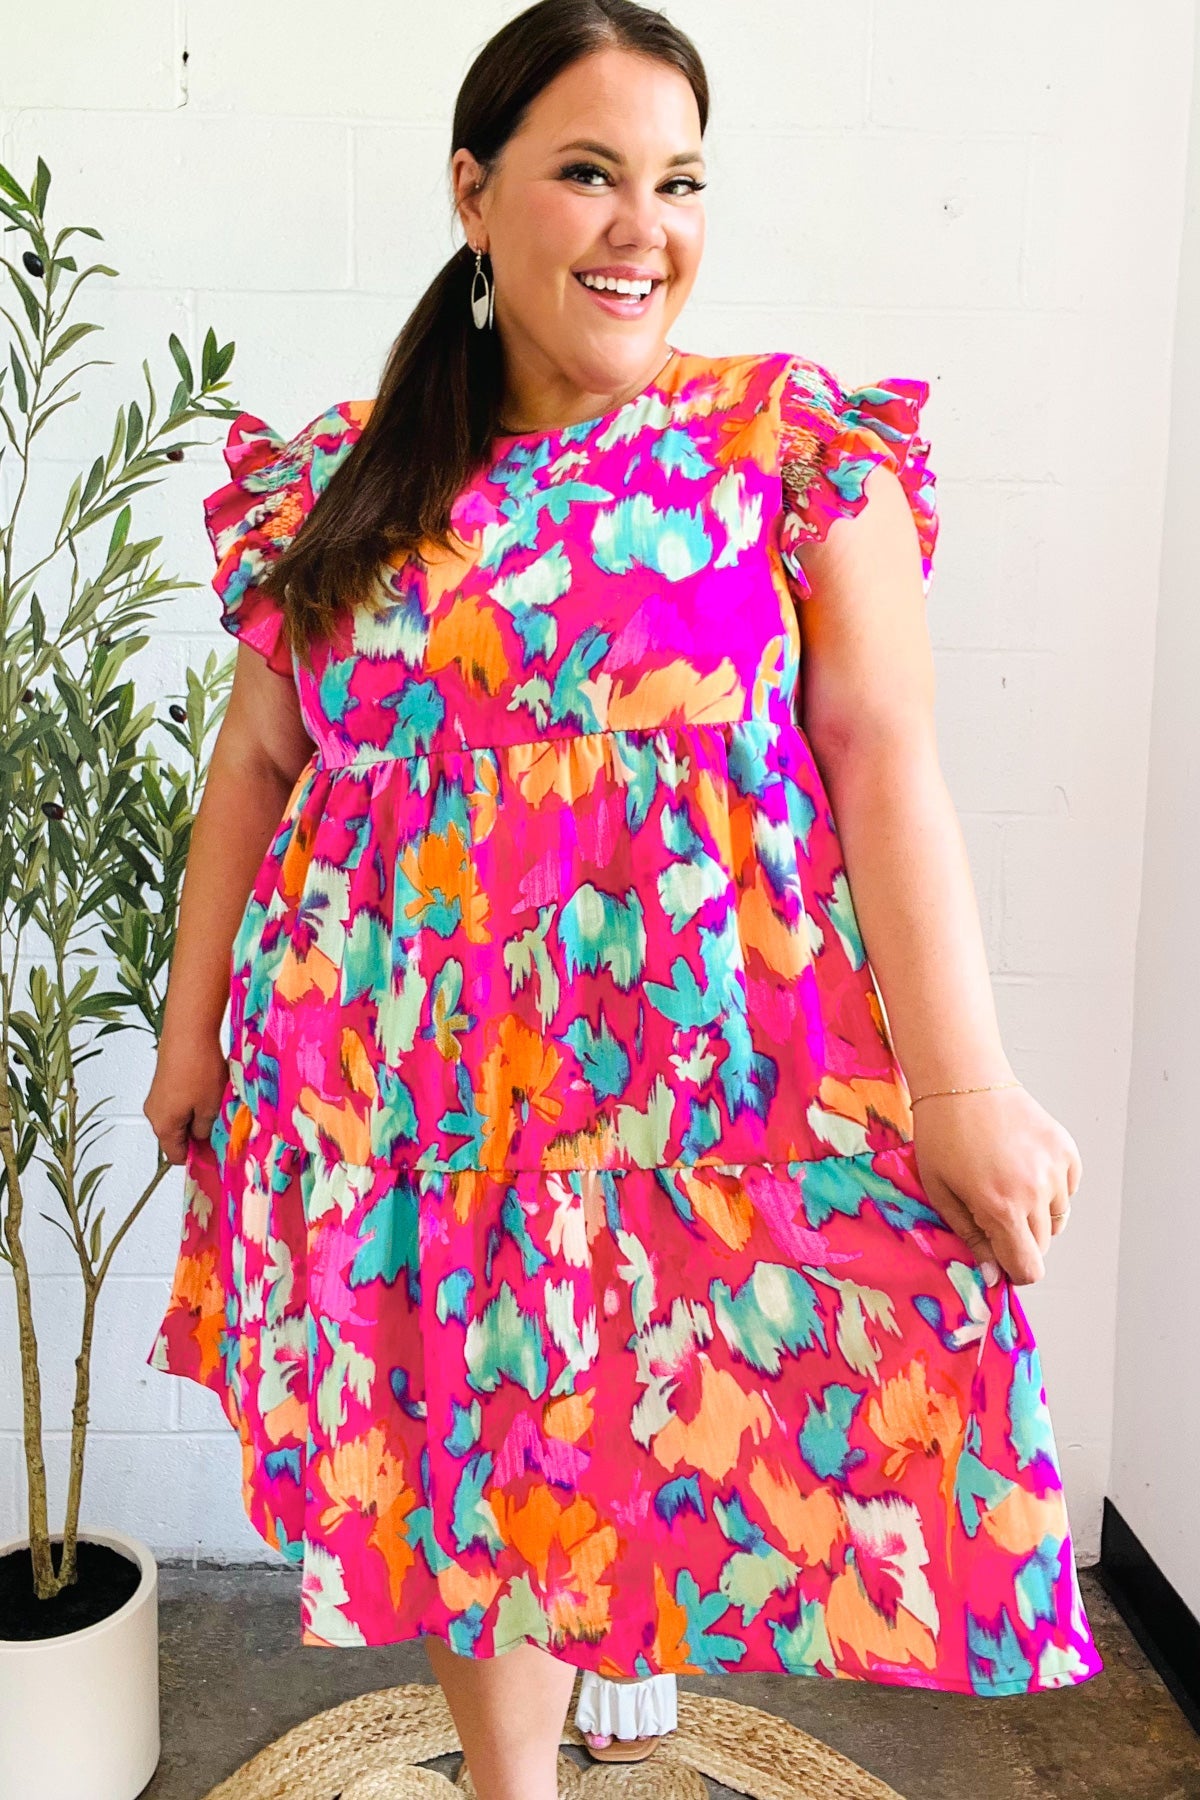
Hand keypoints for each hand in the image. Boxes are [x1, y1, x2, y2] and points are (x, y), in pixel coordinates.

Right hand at [143, 1032, 229, 1165]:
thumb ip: (205, 1131)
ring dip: (199, 1116)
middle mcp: (155, 1113)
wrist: (189, 1031)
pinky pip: (180, 1100)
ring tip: (218, 1103)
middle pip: (178, 1137)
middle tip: (222, 1126)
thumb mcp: (210, 1108)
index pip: (178, 1156)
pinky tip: (210, 1088)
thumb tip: (203, 1140)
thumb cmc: (198, 1069)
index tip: (217, 1153)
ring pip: (180, 1117)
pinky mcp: (164, 1081)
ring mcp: (158, 1096)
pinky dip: (194, 1100)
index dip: (199, 1158)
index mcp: (163, 1126)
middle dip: (200, 1135)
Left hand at [909, 1082, 1082, 1286]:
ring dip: (1036, 1216)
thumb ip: (972, 1238)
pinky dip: (1050, 1190)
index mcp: (1002, 1207)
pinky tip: (1022, 1168)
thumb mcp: (942, 1193)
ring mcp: (1056, 1169)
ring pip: (1056, 1220)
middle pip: (1043, 1247)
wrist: (963, 1081)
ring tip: (1005, 1185)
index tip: (999, 1259)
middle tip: (992, 1213)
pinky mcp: (1066, 1151)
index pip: (1029, 1268)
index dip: (1013, 1271)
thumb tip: (994, 1276)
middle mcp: (1036, 1192)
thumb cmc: (942, 1135)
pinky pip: (1067, 1190)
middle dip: (1019, 1241)